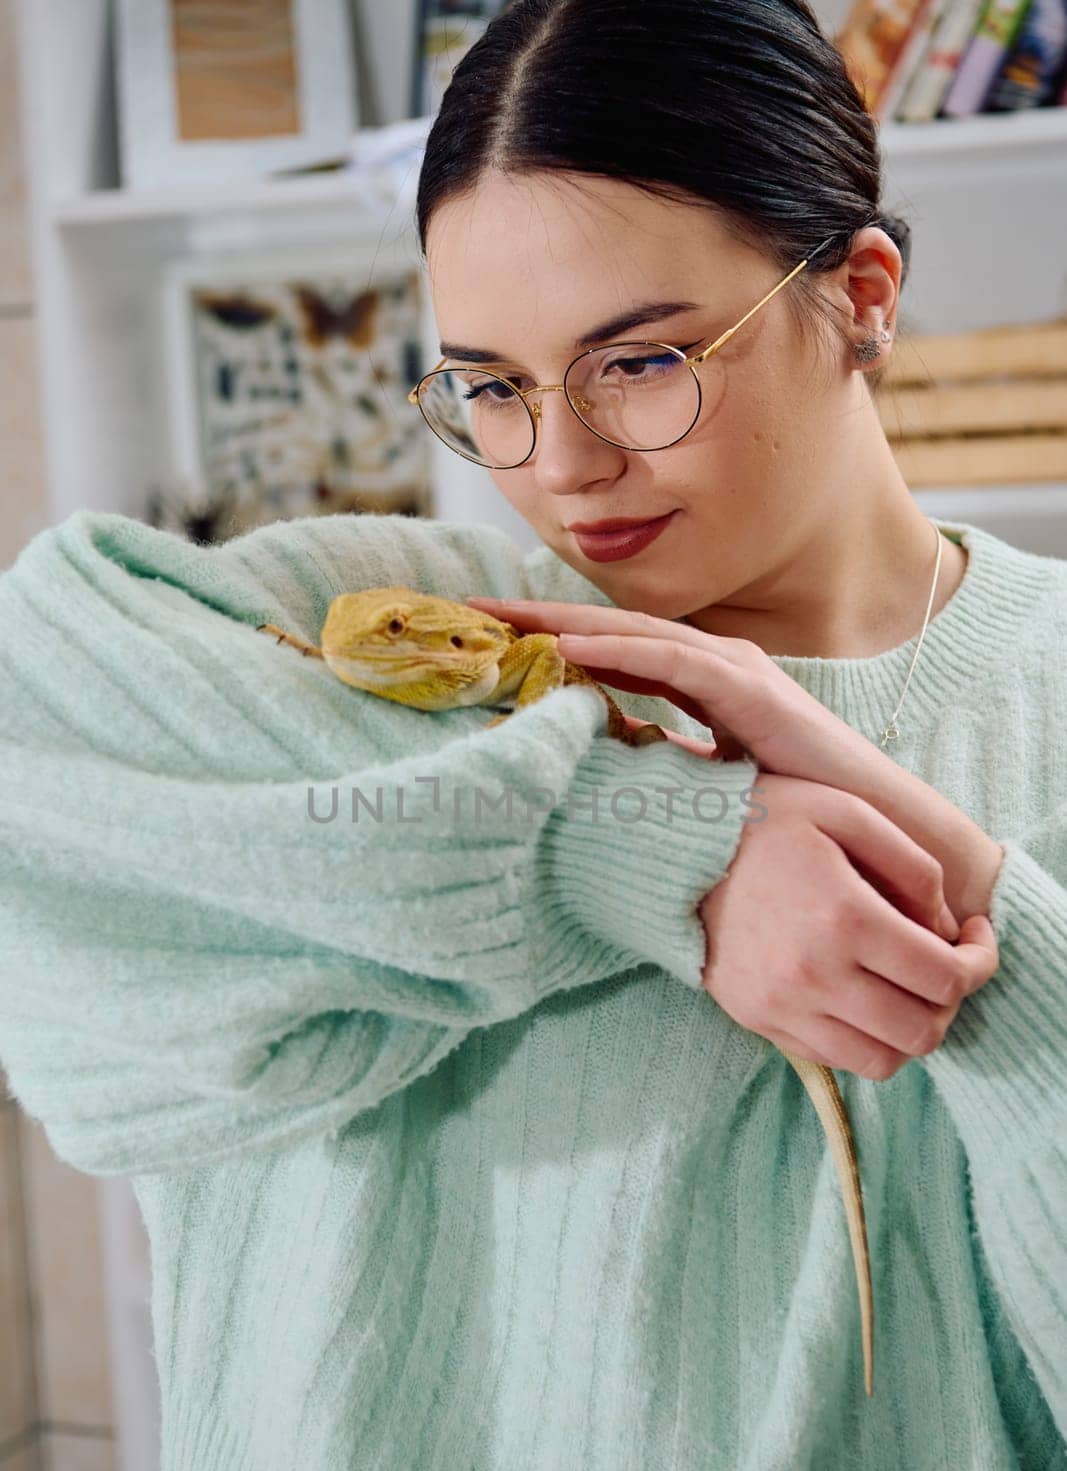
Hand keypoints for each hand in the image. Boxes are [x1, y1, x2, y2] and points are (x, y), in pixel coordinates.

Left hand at [465, 595, 1005, 922]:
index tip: (479, 638)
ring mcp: (732, 668)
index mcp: (697, 678)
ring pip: (628, 633)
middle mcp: (709, 661)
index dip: (540, 637)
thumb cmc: (794, 811)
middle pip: (603, 628)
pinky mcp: (751, 691)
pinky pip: (672, 664)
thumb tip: (589, 769)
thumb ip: (654, 760)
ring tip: (494, 619)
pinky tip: (568, 646)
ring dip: (558, 622)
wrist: (879, 830)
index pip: (603, 648)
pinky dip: (619, 651)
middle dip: (532, 616)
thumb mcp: (703, 781)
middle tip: (461, 611)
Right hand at [701, 773, 999, 1079]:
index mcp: (845, 918)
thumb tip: (948, 927)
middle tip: (944, 965)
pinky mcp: (759, 1022)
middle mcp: (814, 975)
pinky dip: (865, 1040)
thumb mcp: (846, 811)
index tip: (975, 937)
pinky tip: (862, 997)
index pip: (946, 977)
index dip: (980, 962)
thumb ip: (913, 865)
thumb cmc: (763, 821)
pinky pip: (834, 1059)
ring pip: (882, 1062)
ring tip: (906, 990)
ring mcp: (782, 1007)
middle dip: (951, 1002)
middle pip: (922, 1031)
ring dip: (911, 1032)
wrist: (670, 850)